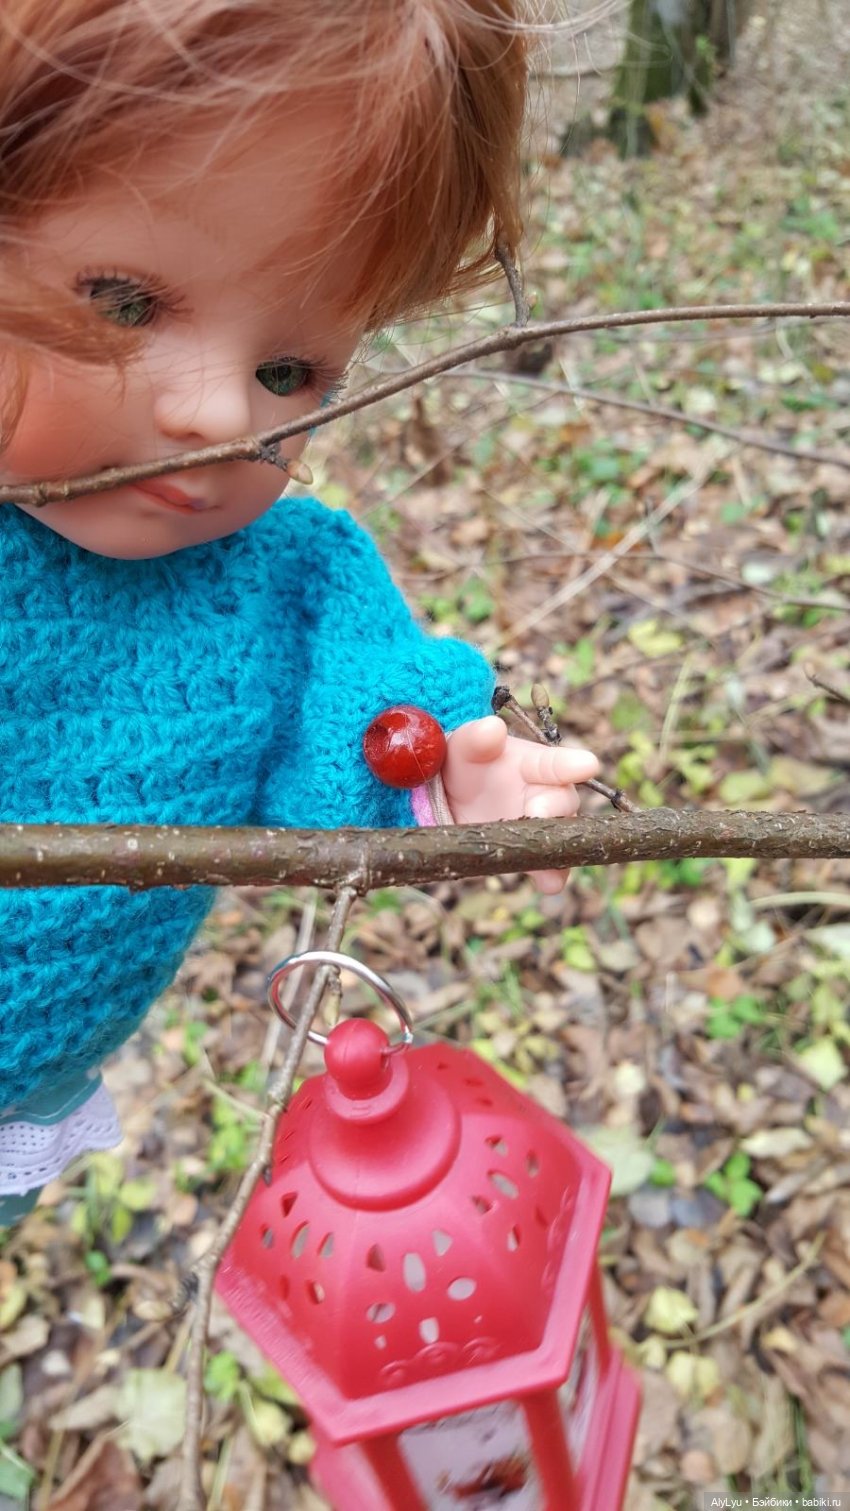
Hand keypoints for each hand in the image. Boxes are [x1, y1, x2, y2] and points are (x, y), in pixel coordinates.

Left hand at [442, 715, 599, 894]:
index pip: (555, 762)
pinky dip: (552, 875)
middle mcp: (545, 794)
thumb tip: (492, 727)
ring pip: (564, 837)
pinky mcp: (533, 854)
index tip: (588, 764)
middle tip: (536, 811)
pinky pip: (551, 868)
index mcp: (533, 764)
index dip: (572, 763)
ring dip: (560, 847)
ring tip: (552, 859)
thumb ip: (475, 738)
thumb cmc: (466, 764)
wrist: (451, 798)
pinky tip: (548, 882)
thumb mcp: (463, 747)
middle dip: (554, 806)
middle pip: (564, 800)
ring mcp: (542, 827)